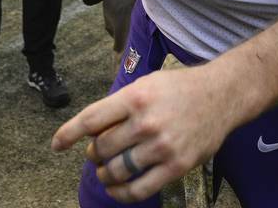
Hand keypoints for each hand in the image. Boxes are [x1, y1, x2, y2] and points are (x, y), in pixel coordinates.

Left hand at [52, 63, 232, 202]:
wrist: (221, 96)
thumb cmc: (179, 88)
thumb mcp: (145, 84)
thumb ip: (119, 105)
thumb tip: (92, 130)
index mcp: (134, 97)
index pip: (90, 120)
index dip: (68, 134)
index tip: (56, 144)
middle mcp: (145, 122)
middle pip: (101, 148)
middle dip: (92, 154)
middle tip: (95, 153)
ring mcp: (161, 146)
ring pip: (117, 170)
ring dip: (104, 174)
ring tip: (104, 171)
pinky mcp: (176, 166)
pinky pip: (139, 189)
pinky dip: (121, 194)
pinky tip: (116, 190)